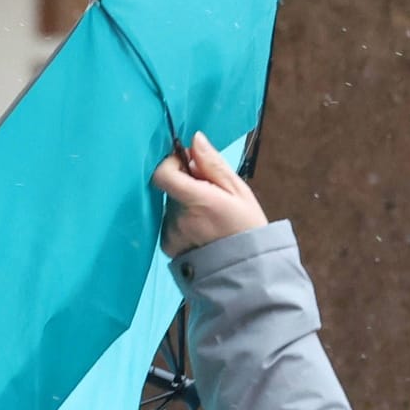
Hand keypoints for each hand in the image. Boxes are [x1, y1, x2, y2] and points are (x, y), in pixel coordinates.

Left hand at [152, 131, 267, 257]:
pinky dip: (182, 222)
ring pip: (171, 205)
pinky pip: (169, 222)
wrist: (246, 269)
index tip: (186, 164)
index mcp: (199, 201)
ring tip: (210, 219)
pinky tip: (201, 231)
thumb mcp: (238, 191)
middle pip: (171, 188)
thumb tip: (195, 139)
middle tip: (211, 197)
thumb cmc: (246, 228)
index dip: (171, 163)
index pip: (163, 174)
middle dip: (187, 186)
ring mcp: (171, 233)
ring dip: (185, 205)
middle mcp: (180, 218)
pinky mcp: (167, 245)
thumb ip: (213, 164)